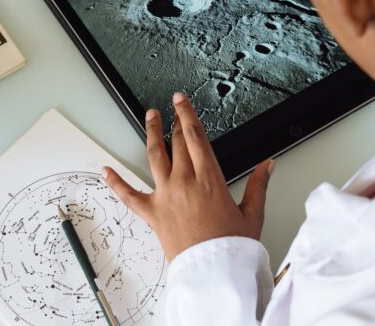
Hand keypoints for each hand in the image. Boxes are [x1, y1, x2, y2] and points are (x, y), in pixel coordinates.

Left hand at [103, 92, 274, 261]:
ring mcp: (165, 196)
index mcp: (209, 179)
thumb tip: (268, 164)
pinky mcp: (153, 213)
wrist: (213, 273)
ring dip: (150, 134)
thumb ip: (258, 185)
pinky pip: (129, 196)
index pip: (195, 136)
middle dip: (174, 122)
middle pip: (176, 142)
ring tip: (149, 118)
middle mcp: (184, 182)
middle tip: (171, 108)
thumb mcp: (252, 214)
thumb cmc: (232, 247)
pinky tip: (106, 170)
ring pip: (154, 156)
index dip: (187, 114)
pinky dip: (115, 182)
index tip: (181, 100)